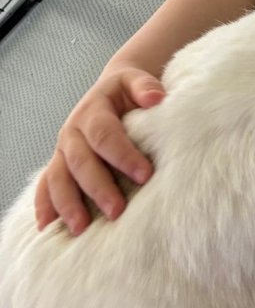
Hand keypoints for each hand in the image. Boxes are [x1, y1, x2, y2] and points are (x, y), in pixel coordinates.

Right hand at [35, 67, 163, 236]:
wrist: (111, 90)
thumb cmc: (128, 91)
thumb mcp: (136, 80)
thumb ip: (144, 86)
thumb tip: (155, 97)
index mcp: (93, 110)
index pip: (105, 134)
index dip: (123, 155)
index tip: (144, 175)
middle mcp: (73, 131)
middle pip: (81, 162)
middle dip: (98, 188)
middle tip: (117, 210)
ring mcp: (62, 149)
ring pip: (58, 178)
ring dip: (68, 204)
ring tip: (81, 228)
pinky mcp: (58, 164)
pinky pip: (46, 185)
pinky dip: (45, 205)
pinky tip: (48, 226)